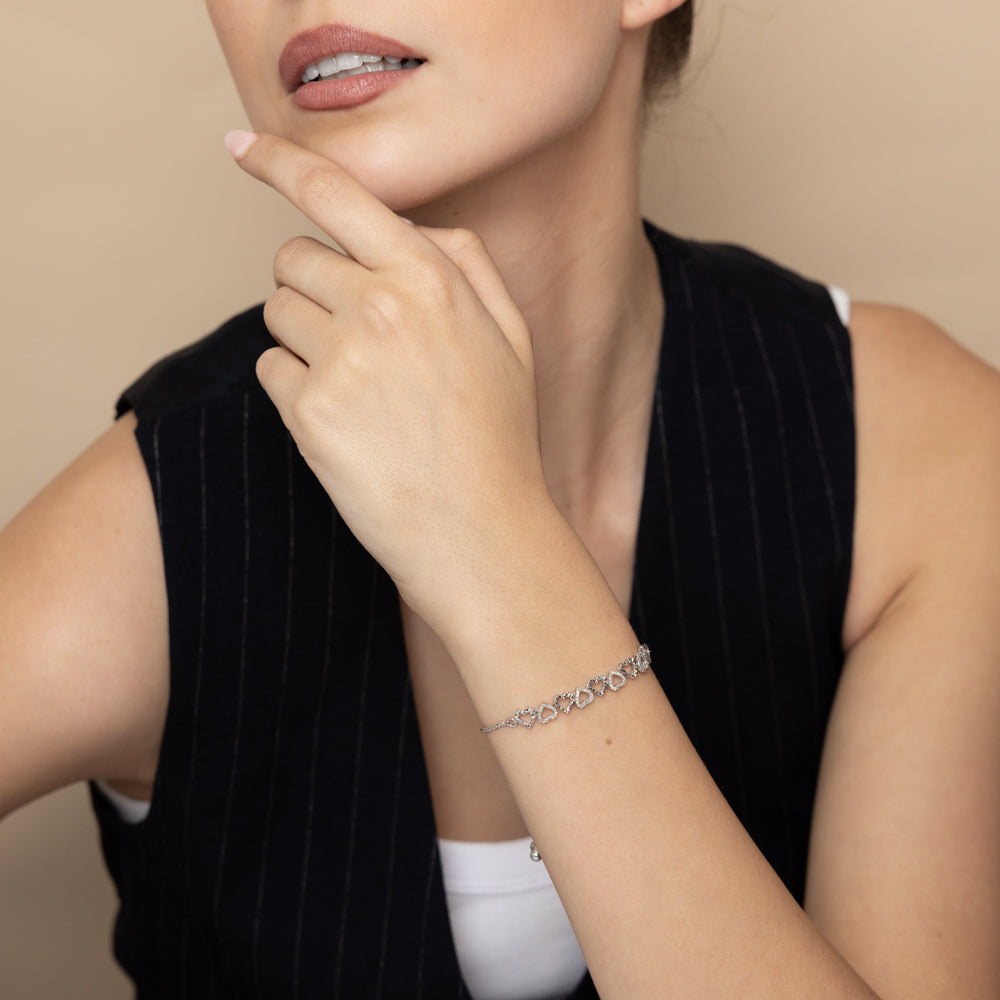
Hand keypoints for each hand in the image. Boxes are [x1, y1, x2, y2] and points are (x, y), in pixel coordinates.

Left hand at [227, 131, 552, 624]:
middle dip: (313, 286)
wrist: (481, 532)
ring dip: (304, 339)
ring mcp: (342, 359)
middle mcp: (381, 305)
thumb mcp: (511, 336)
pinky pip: (269, 370)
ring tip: (360, 387)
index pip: (336, 193)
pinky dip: (295, 389)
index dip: (280, 161)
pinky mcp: (309, 412)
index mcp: (431, 277)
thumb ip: (467, 263)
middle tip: (356, 338)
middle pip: (293, 257)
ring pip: (277, 313)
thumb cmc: (498, 435)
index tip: (240, 145)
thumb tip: (411, 227)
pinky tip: (344, 422)